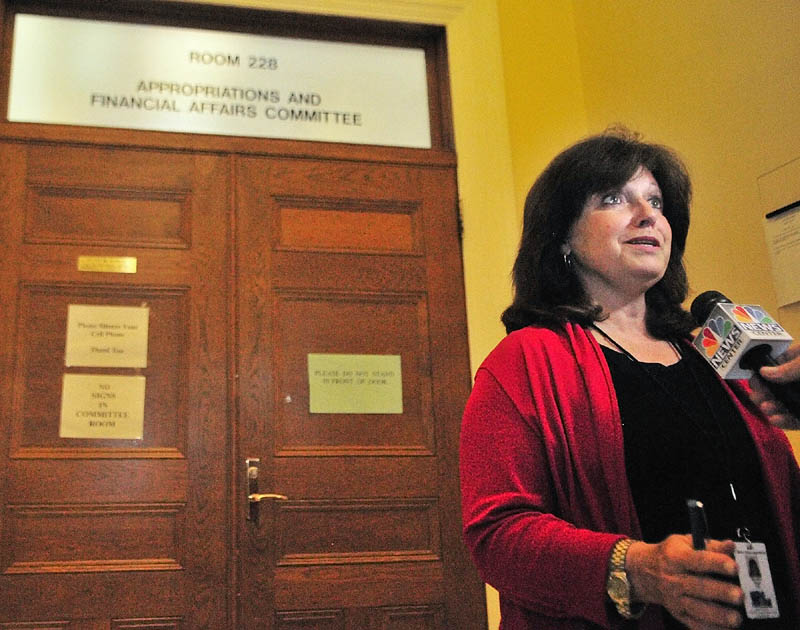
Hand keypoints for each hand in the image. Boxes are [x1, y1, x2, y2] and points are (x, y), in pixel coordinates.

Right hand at [626, 534, 742, 628]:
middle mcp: (673, 579)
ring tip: (735, 618)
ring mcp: (674, 598)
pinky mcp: (678, 613)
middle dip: (720, 592)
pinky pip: (694, 624)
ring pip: (696, 608)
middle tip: (739, 595)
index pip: (697, 560)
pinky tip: (725, 628)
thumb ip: (710, 545)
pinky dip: (710, 628)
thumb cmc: (671, 554)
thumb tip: (731, 546)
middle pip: (698, 586)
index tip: (734, 567)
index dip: (716, 563)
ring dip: (717, 615)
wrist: (645, 571)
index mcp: (676, 557)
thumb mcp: (685, 542)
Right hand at [748, 345, 799, 427]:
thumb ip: (790, 366)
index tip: (755, 379)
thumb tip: (764, 371)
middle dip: (762, 392)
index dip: (761, 372)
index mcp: (799, 362)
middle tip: (758, 396)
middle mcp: (799, 380)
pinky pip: (794, 420)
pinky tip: (775, 419)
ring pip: (782, 404)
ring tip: (766, 408)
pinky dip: (784, 422)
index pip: (775, 364)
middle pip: (775, 386)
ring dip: (770, 407)